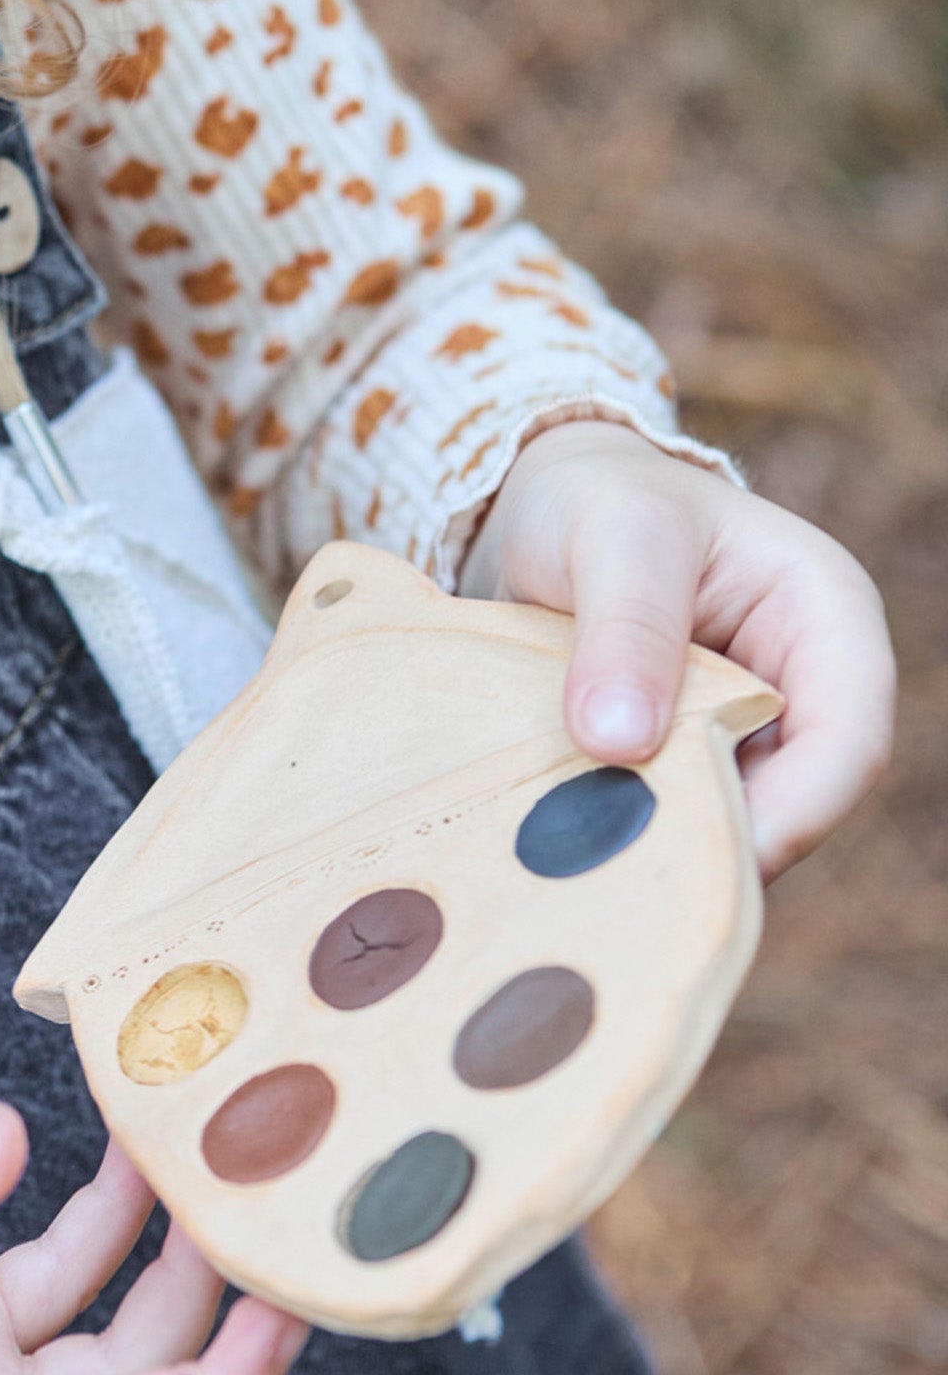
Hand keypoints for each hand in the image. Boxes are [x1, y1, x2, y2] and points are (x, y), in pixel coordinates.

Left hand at [460, 416, 895, 878]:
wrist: (534, 499)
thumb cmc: (593, 496)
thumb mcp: (614, 535)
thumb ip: (625, 628)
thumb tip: (619, 743)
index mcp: (826, 620)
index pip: (847, 741)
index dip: (794, 812)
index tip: (709, 857)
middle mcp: (798, 685)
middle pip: (791, 800)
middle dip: (715, 842)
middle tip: (628, 885)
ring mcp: (737, 727)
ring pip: (725, 817)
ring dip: (661, 845)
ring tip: (584, 869)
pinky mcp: (675, 753)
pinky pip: (665, 811)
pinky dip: (622, 830)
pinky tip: (564, 849)